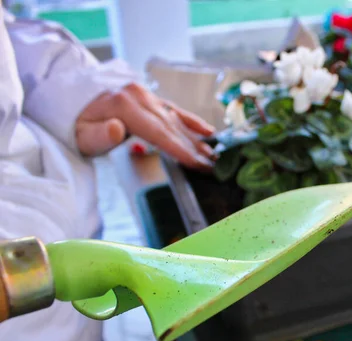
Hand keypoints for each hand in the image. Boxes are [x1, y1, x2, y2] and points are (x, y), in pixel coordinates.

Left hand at [75, 83, 215, 169]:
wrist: (66, 96)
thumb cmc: (72, 121)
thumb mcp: (79, 133)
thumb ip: (99, 135)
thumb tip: (118, 129)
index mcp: (124, 105)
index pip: (159, 131)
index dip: (180, 149)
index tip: (197, 163)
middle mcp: (139, 96)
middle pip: (172, 126)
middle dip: (194, 147)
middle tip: (212, 164)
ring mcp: (145, 94)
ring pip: (175, 118)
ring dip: (196, 137)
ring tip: (214, 153)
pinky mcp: (148, 97)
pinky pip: (173, 109)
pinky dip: (190, 120)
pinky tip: (206, 130)